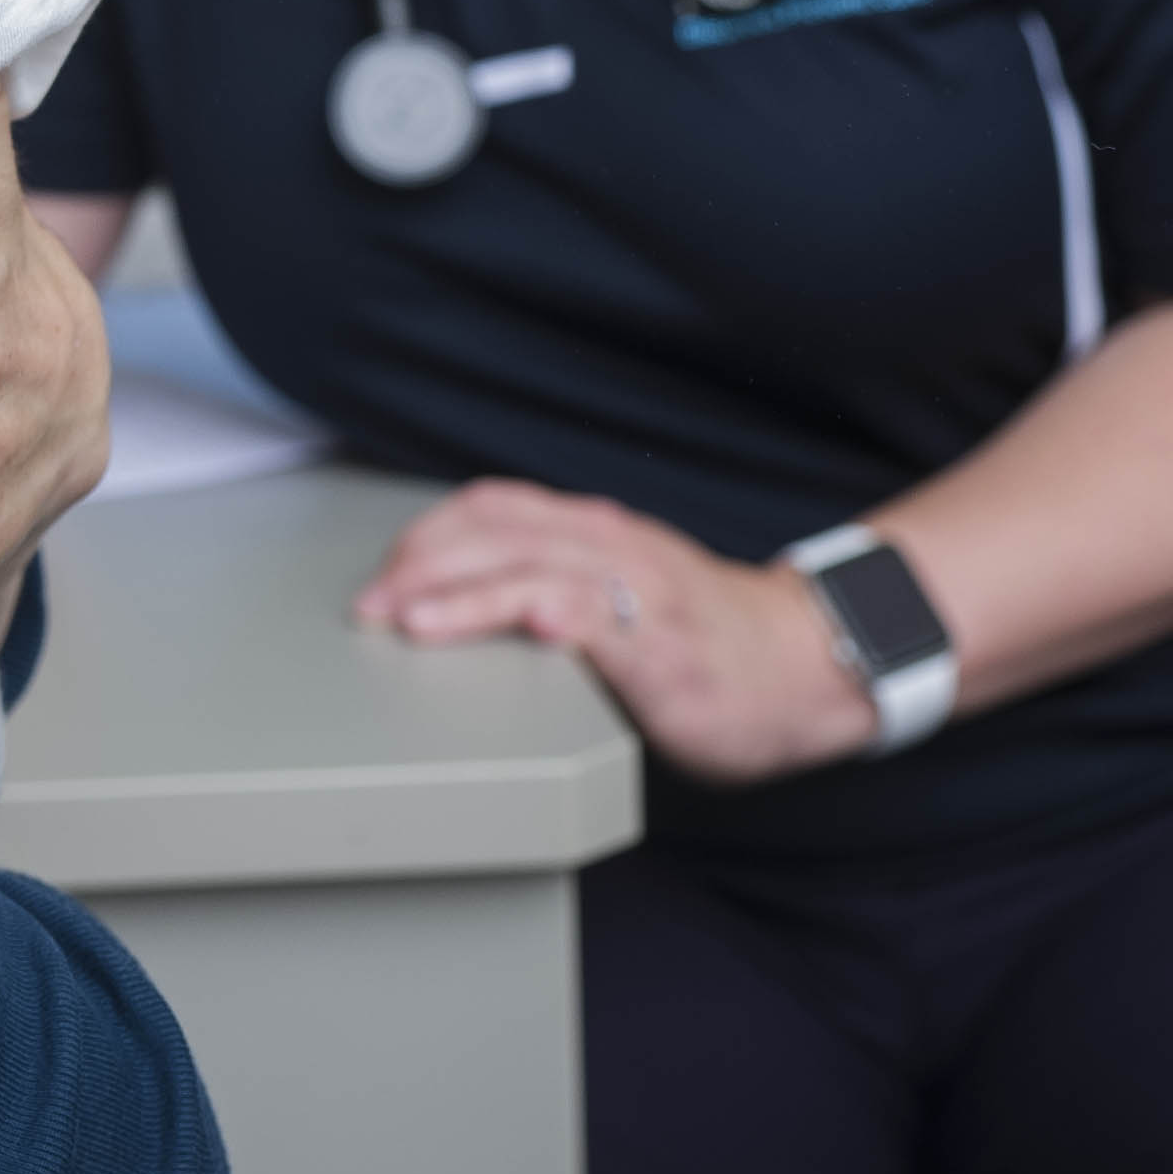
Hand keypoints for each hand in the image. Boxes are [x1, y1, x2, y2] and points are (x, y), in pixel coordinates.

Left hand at [354, 478, 884, 785]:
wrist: (803, 664)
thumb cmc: (704, 639)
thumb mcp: (621, 593)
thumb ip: (556, 585)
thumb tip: (466, 604)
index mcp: (593, 533)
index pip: (491, 509)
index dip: (426, 536)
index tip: (380, 576)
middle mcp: (609, 546)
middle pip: (496, 533)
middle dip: (420, 567)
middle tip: (369, 608)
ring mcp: (637, 591)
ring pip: (535, 568)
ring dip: (461, 594)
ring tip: (409, 619)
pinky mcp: (661, 642)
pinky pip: (601, 617)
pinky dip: (555, 616)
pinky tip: (526, 628)